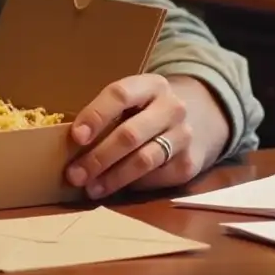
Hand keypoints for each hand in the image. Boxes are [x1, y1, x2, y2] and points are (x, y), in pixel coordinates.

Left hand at [65, 74, 228, 198]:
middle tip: (74, 174)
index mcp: (151, 85)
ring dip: (113, 177)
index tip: (76, 137)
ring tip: (91, 188)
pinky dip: (133, 185)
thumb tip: (73, 144)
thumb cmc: (150, 109)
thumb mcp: (135, 99)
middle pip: (130, 134)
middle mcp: (172, 108)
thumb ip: (109, 114)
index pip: (120, 95)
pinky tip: (117, 188)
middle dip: (98, 157)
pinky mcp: (190, 163)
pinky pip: (156, 178)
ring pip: (144, 160)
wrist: (201, 116)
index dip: (95, 115)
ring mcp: (184, 136)